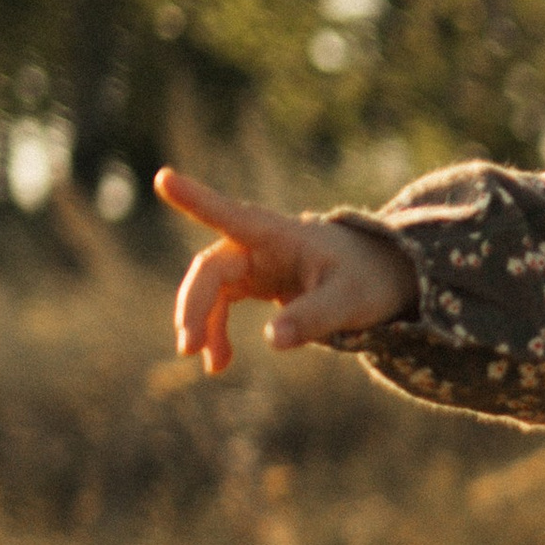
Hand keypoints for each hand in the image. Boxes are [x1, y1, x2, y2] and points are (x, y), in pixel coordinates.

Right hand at [155, 167, 416, 374]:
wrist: (380, 279)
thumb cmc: (367, 280)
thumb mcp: (349, 302)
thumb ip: (312, 318)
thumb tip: (271, 340)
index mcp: (279, 235)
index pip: (231, 215)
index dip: (195, 199)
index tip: (163, 178)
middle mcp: (258, 244)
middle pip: (211, 268)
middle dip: (195, 305)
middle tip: (188, 347)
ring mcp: (253, 262)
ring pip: (209, 288)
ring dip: (202, 324)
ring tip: (212, 366)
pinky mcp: (253, 281)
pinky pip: (220, 303)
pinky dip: (216, 331)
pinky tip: (220, 361)